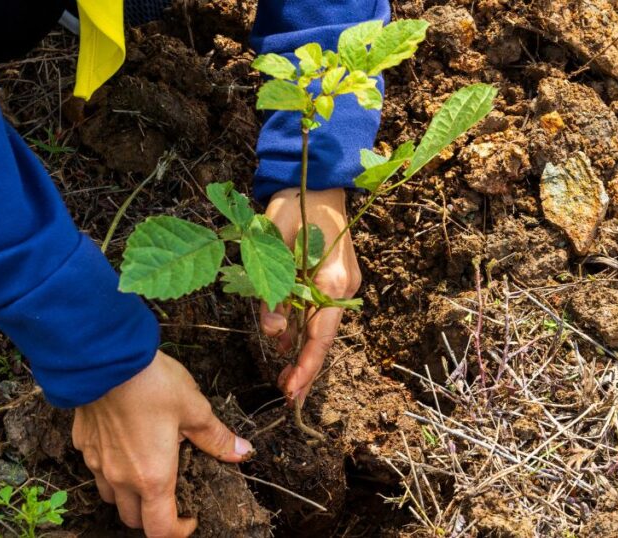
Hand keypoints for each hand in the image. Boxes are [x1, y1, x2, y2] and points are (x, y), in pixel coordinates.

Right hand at [72, 351, 252, 536]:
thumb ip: (216, 437)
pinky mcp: (82, 443)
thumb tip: (242, 452)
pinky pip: (96, 467)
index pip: (160, 530)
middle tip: (171, 496)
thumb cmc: (151, 384)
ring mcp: (97, 462)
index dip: (178, 532)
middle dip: (153, 517)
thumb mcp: (194, 408)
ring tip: (146, 471)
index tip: (190, 519)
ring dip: (128, 496)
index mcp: (152, 477)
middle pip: (133, 519)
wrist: (104, 357)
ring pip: (111, 497)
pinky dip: (110, 467)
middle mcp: (121, 478)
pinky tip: (123, 443)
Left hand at [261, 187, 360, 406]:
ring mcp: (342, 283)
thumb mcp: (273, 241)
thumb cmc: (295, 204)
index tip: (291, 391)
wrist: (318, 180)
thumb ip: (272, 288)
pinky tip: (288, 345)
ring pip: (321, 327)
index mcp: (333, 279)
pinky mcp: (335, 279)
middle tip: (287, 396)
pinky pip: (319, 312)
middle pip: (324, 338)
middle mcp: (344, 286)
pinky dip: (304, 331)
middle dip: (306, 369)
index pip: (320, 334)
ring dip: (303, 352)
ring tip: (285, 379)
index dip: (306, 366)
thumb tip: (274, 331)